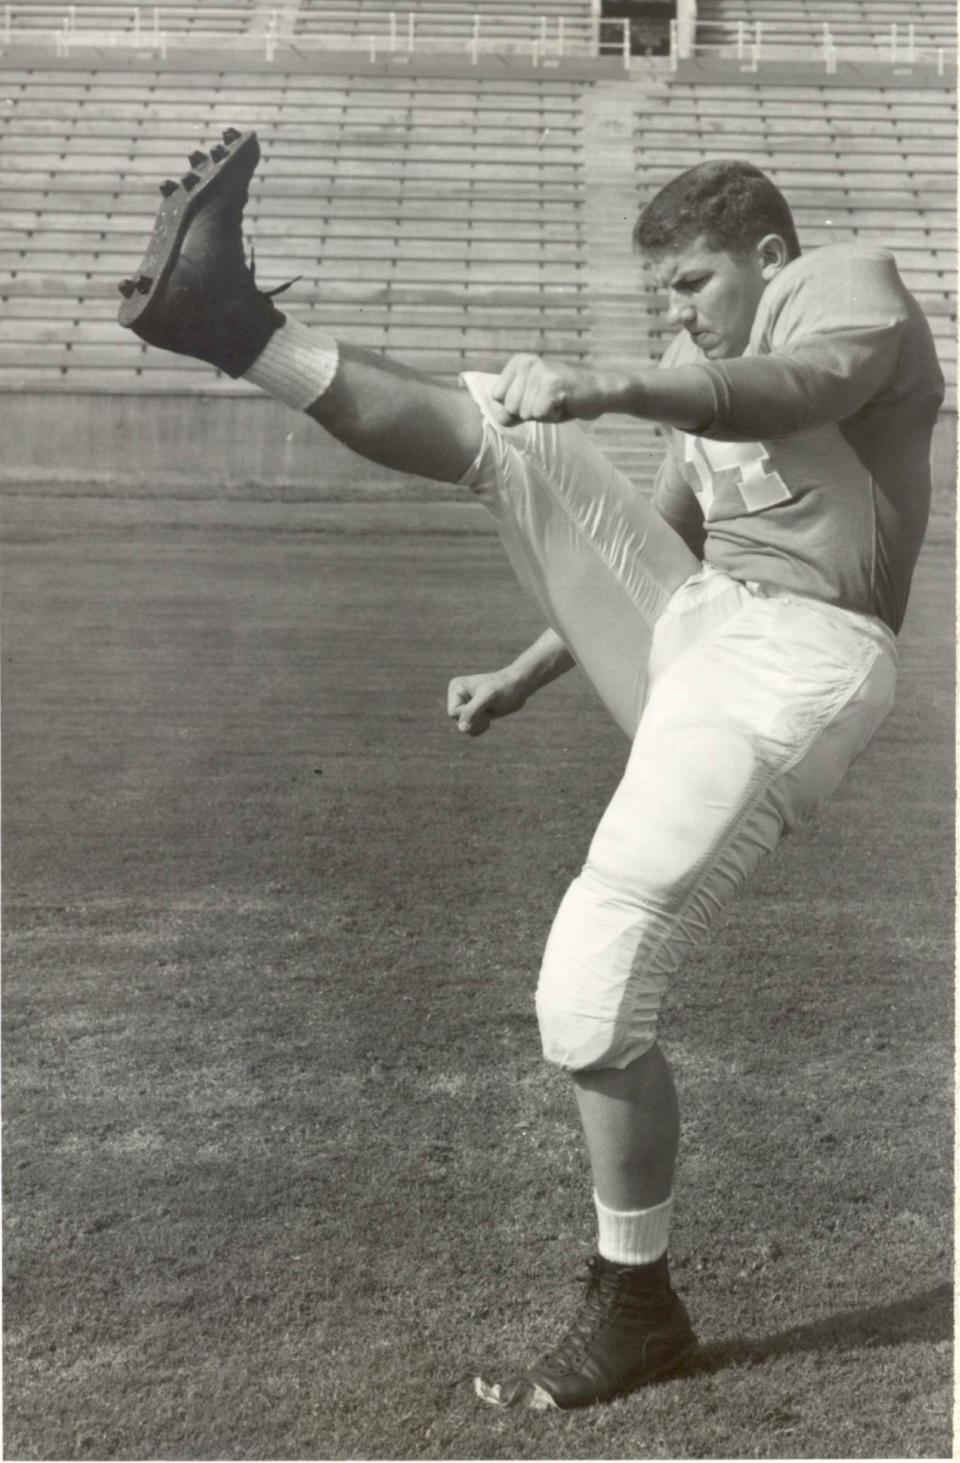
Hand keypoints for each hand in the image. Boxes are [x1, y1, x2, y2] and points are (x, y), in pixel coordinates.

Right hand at [446, 669, 528, 736]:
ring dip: (478, 724)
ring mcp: (465, 706)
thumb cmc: (503, 688)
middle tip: (488, 708)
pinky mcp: (474, 714)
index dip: (469, 714)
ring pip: (463, 728)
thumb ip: (472, 711)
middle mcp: (458, 697)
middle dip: (475, 720)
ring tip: (489, 712)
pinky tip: (489, 716)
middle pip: (458, 721)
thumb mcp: (487, 697)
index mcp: (456, 688)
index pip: (453, 713)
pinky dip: (481, 727)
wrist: (518, 687)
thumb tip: (462, 729)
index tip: (483, 706)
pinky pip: (470, 730)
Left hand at [489, 354, 606, 425]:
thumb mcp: (530, 403)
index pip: (496, 397)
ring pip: (524, 413)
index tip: (536, 398)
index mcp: (518, 362)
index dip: (516, 407)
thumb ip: (510, 410)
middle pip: (509, 407)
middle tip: (549, 400)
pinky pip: (540, 415)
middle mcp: (526, 362)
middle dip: (530, 412)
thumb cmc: (562, 399)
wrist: (597, 393)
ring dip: (542, 415)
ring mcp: (539, 372)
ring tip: (557, 401)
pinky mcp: (552, 384)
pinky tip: (564, 403)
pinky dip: (553, 416)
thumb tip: (497, 418)